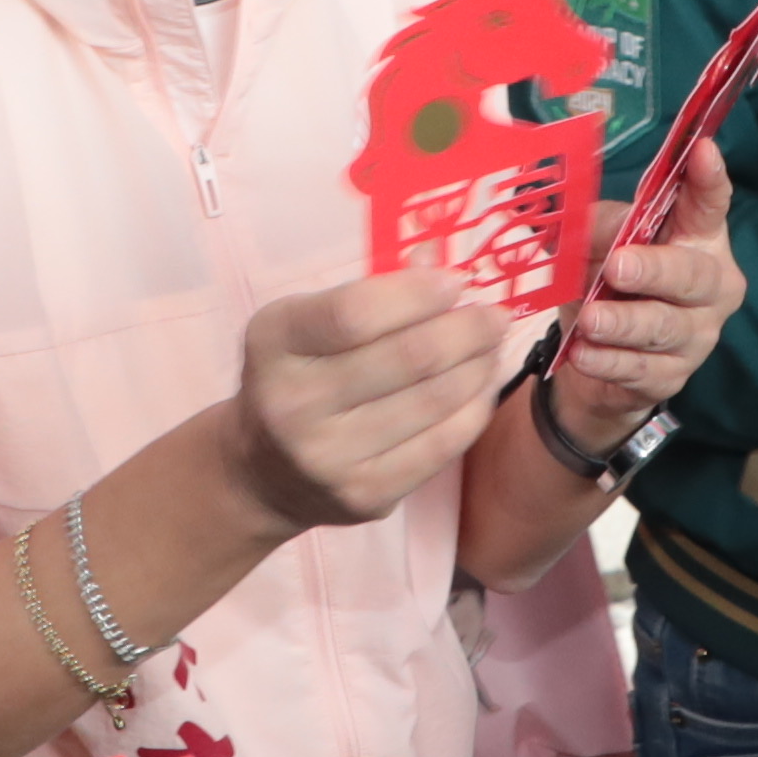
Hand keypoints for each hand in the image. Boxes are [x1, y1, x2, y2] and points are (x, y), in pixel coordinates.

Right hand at [226, 269, 510, 528]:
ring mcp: (328, 457)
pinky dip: (474, 411)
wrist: (262, 474)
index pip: (354, 313)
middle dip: (466, 330)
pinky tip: (482, 387)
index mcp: (274, 343)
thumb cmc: (296, 376)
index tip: (457, 282)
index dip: (417, 294)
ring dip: (478, 367)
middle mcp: (293, 404)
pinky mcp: (364, 496)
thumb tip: (441, 261)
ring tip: (493, 346)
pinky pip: (441, 447)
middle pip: (407, 358)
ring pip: (432, 403)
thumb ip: (370, 292)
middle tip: (495, 315)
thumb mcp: (308, 322)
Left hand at [536, 139, 738, 446]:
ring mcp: (697, 334)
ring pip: (664, 326)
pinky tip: (584, 353)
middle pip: (692, 275)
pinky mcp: (672, 376)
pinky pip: (641, 368)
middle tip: (618, 267)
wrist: (596, 360)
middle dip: (654, 270)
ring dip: (623, 322)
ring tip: (590, 320)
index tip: (703, 151)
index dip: (709, 179)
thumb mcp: (597, 246)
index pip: (710, 204)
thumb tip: (594, 226)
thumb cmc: (607, 284)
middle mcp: (710, 285)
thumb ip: (600, 229)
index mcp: (697, 238)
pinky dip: (608, 361)